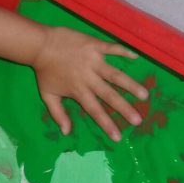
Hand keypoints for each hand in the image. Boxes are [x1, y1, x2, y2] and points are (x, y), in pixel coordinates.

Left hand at [32, 26, 147, 140]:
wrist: (39, 45)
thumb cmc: (44, 71)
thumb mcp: (47, 95)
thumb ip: (58, 114)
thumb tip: (66, 132)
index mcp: (78, 90)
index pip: (95, 110)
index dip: (106, 124)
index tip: (118, 137)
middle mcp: (88, 77)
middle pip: (109, 95)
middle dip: (124, 108)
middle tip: (138, 120)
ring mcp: (92, 60)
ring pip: (115, 74)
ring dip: (130, 84)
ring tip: (144, 94)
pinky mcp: (94, 45)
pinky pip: (111, 48)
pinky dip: (123, 51)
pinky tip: (135, 57)